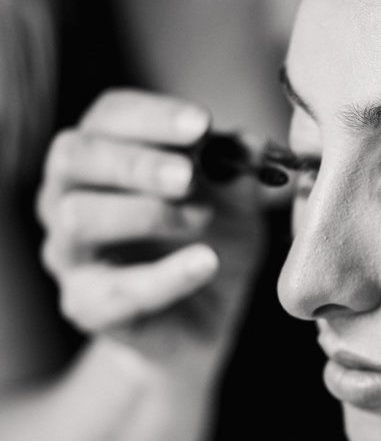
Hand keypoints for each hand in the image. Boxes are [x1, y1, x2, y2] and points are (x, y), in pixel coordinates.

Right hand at [37, 90, 267, 376]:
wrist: (203, 324)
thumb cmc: (209, 244)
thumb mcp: (235, 201)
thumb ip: (239, 171)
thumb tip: (253, 142)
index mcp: (101, 154)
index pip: (109, 116)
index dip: (151, 116)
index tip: (202, 124)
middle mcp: (68, 195)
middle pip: (74, 156)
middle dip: (135, 161)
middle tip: (188, 175)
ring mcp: (68, 253)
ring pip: (77, 218)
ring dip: (144, 212)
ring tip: (201, 218)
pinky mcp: (86, 306)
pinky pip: (116, 290)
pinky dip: (165, 275)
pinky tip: (206, 263)